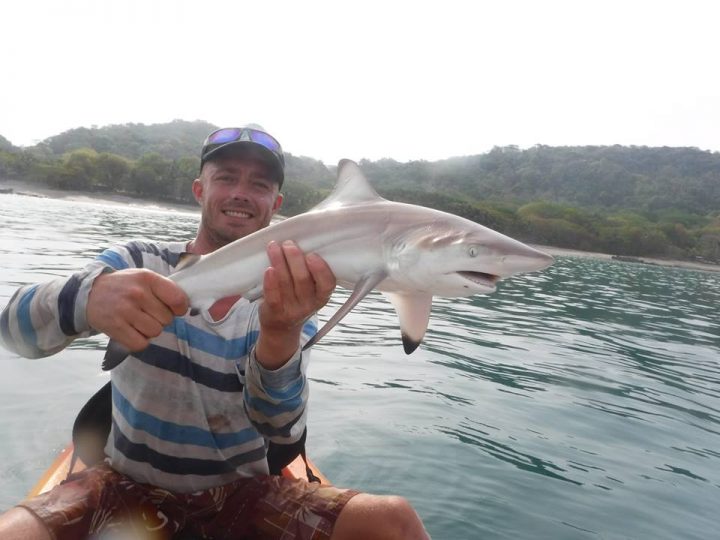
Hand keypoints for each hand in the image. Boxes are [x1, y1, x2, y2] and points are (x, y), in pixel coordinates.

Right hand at [87, 269, 188, 350]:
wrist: (89, 293)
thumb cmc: (123, 286)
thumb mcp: (143, 278)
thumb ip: (163, 288)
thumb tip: (184, 306)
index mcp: (147, 278)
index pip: (178, 299)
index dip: (180, 308)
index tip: (175, 309)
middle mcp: (137, 293)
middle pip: (167, 319)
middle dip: (161, 319)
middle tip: (147, 313)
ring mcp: (125, 310)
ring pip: (155, 332)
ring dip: (149, 330)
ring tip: (137, 321)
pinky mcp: (115, 327)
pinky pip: (140, 343)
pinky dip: (138, 341)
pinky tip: (131, 330)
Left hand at [256, 241, 335, 368]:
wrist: (281, 327)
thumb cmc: (297, 298)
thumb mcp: (311, 290)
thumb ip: (310, 272)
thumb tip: (301, 240)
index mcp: (322, 296)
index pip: (327, 284)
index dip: (320, 269)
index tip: (311, 254)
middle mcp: (309, 304)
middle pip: (303, 280)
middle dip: (294, 258)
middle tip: (288, 243)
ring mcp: (292, 310)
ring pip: (286, 283)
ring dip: (279, 261)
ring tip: (273, 246)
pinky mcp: (275, 312)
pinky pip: (273, 296)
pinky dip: (270, 282)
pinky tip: (268, 268)